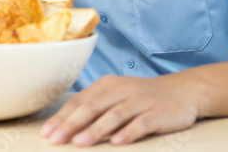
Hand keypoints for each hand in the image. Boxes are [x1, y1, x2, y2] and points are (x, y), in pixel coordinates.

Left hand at [41, 75, 199, 145]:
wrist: (181, 91)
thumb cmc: (141, 97)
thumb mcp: (116, 95)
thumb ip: (95, 106)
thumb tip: (66, 124)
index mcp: (106, 85)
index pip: (78, 102)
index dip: (61, 118)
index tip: (46, 133)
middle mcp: (120, 90)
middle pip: (91, 108)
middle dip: (70, 125)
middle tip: (55, 140)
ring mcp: (139, 101)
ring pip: (113, 115)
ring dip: (94, 130)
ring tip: (79, 143)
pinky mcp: (156, 113)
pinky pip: (140, 124)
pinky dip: (127, 132)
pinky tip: (117, 143)